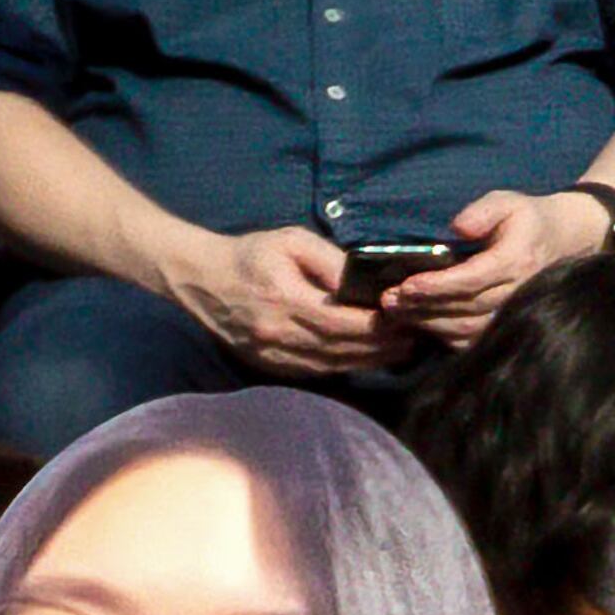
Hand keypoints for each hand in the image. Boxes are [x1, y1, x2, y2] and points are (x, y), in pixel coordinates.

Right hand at [167, 226, 398, 377]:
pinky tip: (366, 357)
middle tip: (414, 340)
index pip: (343, 323)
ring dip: (369, 361)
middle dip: (382, 347)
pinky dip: (345, 366)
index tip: (406, 322)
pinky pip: (316, 372)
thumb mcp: (292, 242)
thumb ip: (332, 263)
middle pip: (343, 350)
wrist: (200, 278)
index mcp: (285, 301)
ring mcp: (272, 356)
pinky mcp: (269, 367)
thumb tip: (367, 285)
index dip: (378, 328)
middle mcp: (279, 335)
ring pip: (332, 366)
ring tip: (399, 351)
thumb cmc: (250, 254)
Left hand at [385, 188, 605, 347]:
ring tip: (397, 312)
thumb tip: (457, 228)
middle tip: (388, 300)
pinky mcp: (507, 325)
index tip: (406, 285)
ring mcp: (513, 313)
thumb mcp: (507, 202)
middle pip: (463, 309)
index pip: (471, 280)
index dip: (437, 286)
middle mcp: (517, 292)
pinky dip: (444, 336)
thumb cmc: (528, 220)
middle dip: (423, 307)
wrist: (566, 242)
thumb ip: (483, 211)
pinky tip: (421, 323)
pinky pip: (473, 340)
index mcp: (516, 261)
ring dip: (429, 324)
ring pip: (467, 330)